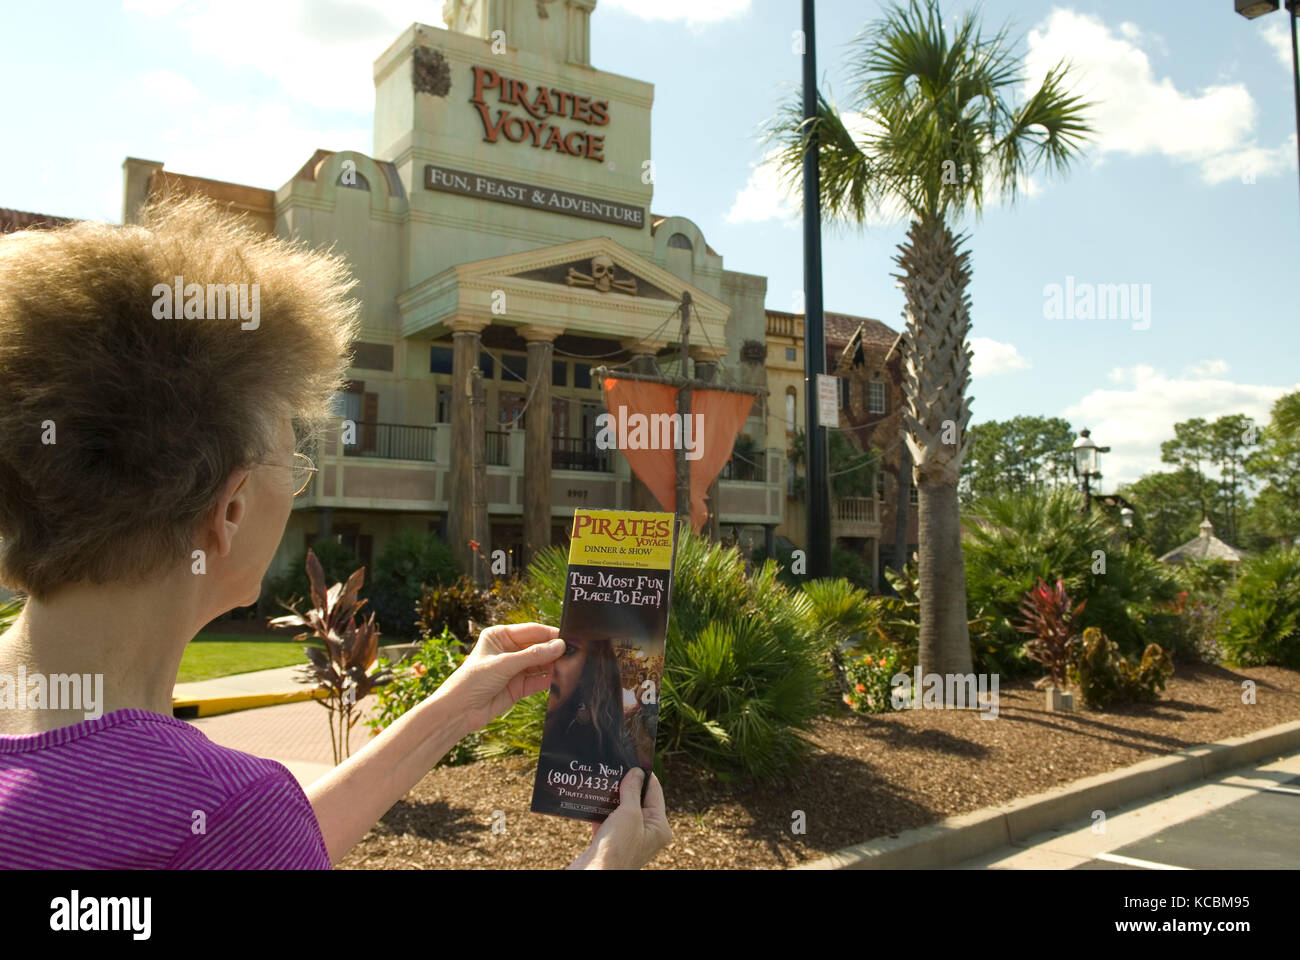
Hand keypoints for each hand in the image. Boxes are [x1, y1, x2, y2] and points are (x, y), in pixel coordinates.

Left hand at [434, 622, 563, 737]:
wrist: (459, 711)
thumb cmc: (473, 680)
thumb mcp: (505, 664)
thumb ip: (534, 655)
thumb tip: (559, 645)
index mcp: (500, 636)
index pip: (531, 631)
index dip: (550, 634)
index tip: (569, 637)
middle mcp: (508, 650)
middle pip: (538, 647)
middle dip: (554, 651)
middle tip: (574, 653)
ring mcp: (514, 669)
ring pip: (540, 664)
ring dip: (554, 666)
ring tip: (571, 666)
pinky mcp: (518, 687)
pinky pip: (538, 680)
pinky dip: (549, 680)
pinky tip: (561, 679)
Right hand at [567, 768, 671, 869]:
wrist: (593, 875)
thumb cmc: (617, 849)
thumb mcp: (628, 814)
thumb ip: (632, 791)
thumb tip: (637, 772)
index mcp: (658, 827)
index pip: (654, 792)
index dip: (644, 775)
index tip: (634, 759)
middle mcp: (646, 833)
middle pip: (638, 800)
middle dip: (625, 785)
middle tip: (614, 766)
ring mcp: (628, 838)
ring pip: (621, 810)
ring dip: (611, 797)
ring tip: (602, 778)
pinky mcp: (610, 843)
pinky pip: (607, 820)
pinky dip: (600, 810)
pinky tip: (591, 798)